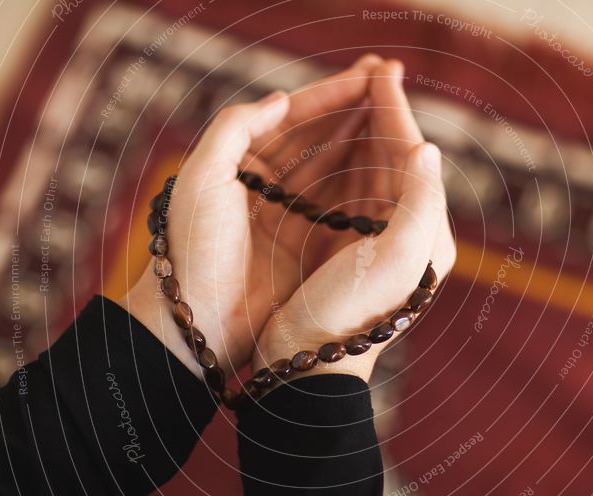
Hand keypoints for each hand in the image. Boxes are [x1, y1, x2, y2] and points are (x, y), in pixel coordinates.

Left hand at [121, 55, 384, 380]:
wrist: (198, 322)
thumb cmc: (196, 249)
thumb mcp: (202, 179)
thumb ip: (235, 129)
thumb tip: (281, 99)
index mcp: (239, 162)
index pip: (291, 118)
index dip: (329, 95)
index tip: (367, 76)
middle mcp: (267, 185)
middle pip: (317, 138)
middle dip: (352, 110)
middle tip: (391, 83)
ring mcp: (289, 215)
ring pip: (333, 168)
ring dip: (363, 140)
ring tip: (396, 115)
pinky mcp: (306, 245)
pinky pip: (341, 206)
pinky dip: (363, 183)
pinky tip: (388, 165)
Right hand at [252, 60, 456, 381]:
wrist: (312, 359)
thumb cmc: (351, 312)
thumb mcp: (395, 258)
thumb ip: (419, 203)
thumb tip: (428, 148)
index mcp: (427, 233)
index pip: (413, 158)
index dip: (396, 114)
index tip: (381, 75)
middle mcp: (408, 233)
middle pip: (396, 159)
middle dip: (384, 114)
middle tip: (372, 70)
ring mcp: (377, 240)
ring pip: (373, 169)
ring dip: (364, 129)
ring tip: (354, 93)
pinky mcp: (349, 247)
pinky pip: (349, 189)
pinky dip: (343, 157)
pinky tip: (332, 139)